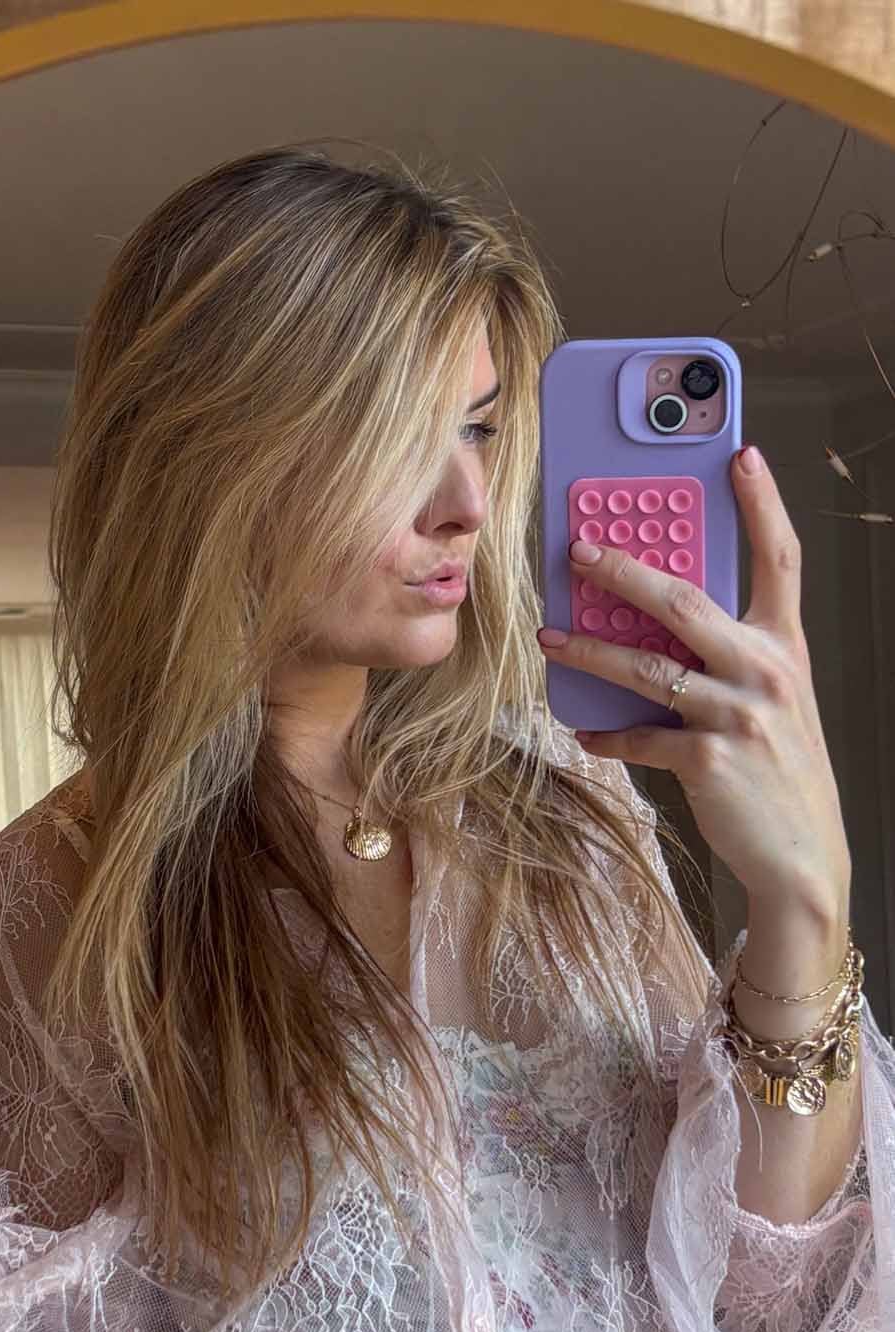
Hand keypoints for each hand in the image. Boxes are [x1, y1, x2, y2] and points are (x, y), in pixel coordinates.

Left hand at [537, 443, 851, 919]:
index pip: (780, 558)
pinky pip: (640, 735)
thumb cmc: (777, 770)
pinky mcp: (708, 758)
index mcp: (786, 645)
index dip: (763, 503)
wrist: (802, 855)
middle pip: (685, 600)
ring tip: (550, 636)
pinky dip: (607, 732)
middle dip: (625, 569)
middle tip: (580, 550)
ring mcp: (738, 714)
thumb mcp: (771, 700)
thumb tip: (659, 626)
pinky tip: (583, 727)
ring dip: (590, 648)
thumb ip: (729, 657)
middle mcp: (766, 670)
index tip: (741, 454)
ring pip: (646, 666)